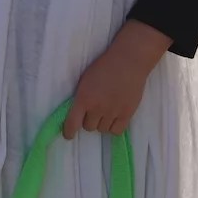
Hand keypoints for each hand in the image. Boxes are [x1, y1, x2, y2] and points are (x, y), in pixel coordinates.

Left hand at [62, 21, 172, 139]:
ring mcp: (113, 112)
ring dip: (102, 123)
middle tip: (94, 110)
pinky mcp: (127, 114)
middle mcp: (97, 108)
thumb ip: (81, 97)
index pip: (72, 123)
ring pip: (102, 130)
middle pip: (88, 127)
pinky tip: (115, 119)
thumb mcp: (85, 80)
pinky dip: (113, 127)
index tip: (69, 135)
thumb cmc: (104, 67)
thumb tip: (78, 112)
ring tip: (107, 111)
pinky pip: (116, 131)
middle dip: (89, 120)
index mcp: (84, 98)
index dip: (69, 132)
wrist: (128, 62)